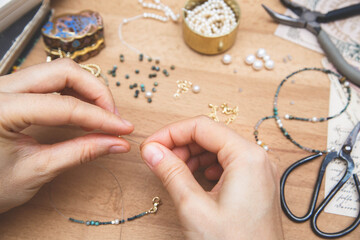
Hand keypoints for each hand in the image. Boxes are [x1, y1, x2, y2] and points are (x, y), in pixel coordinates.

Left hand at [0, 59, 133, 212]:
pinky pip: (49, 81)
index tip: (123, 129)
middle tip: (114, 118)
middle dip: (96, 92)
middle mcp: (0, 88)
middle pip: (63, 70)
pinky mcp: (11, 92)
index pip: (64, 106)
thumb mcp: (34, 172)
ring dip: (86, 90)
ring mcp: (5, 87)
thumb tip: (116, 143)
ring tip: (102, 116)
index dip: (100, 118)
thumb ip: (79, 153)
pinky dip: (73, 93)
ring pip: (58, 71)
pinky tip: (84, 111)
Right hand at [140, 116, 283, 239]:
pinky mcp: (255, 184)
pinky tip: (194, 178)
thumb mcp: (194, 208)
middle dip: (181, 144)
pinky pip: (227, 163)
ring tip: (173, 170)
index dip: (171, 133)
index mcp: (247, 157)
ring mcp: (259, 171)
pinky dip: (206, 166)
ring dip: (192, 155)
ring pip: (218, 148)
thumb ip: (171, 172)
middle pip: (211, 135)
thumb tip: (152, 151)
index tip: (151, 145)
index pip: (202, 126)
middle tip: (158, 158)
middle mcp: (258, 159)